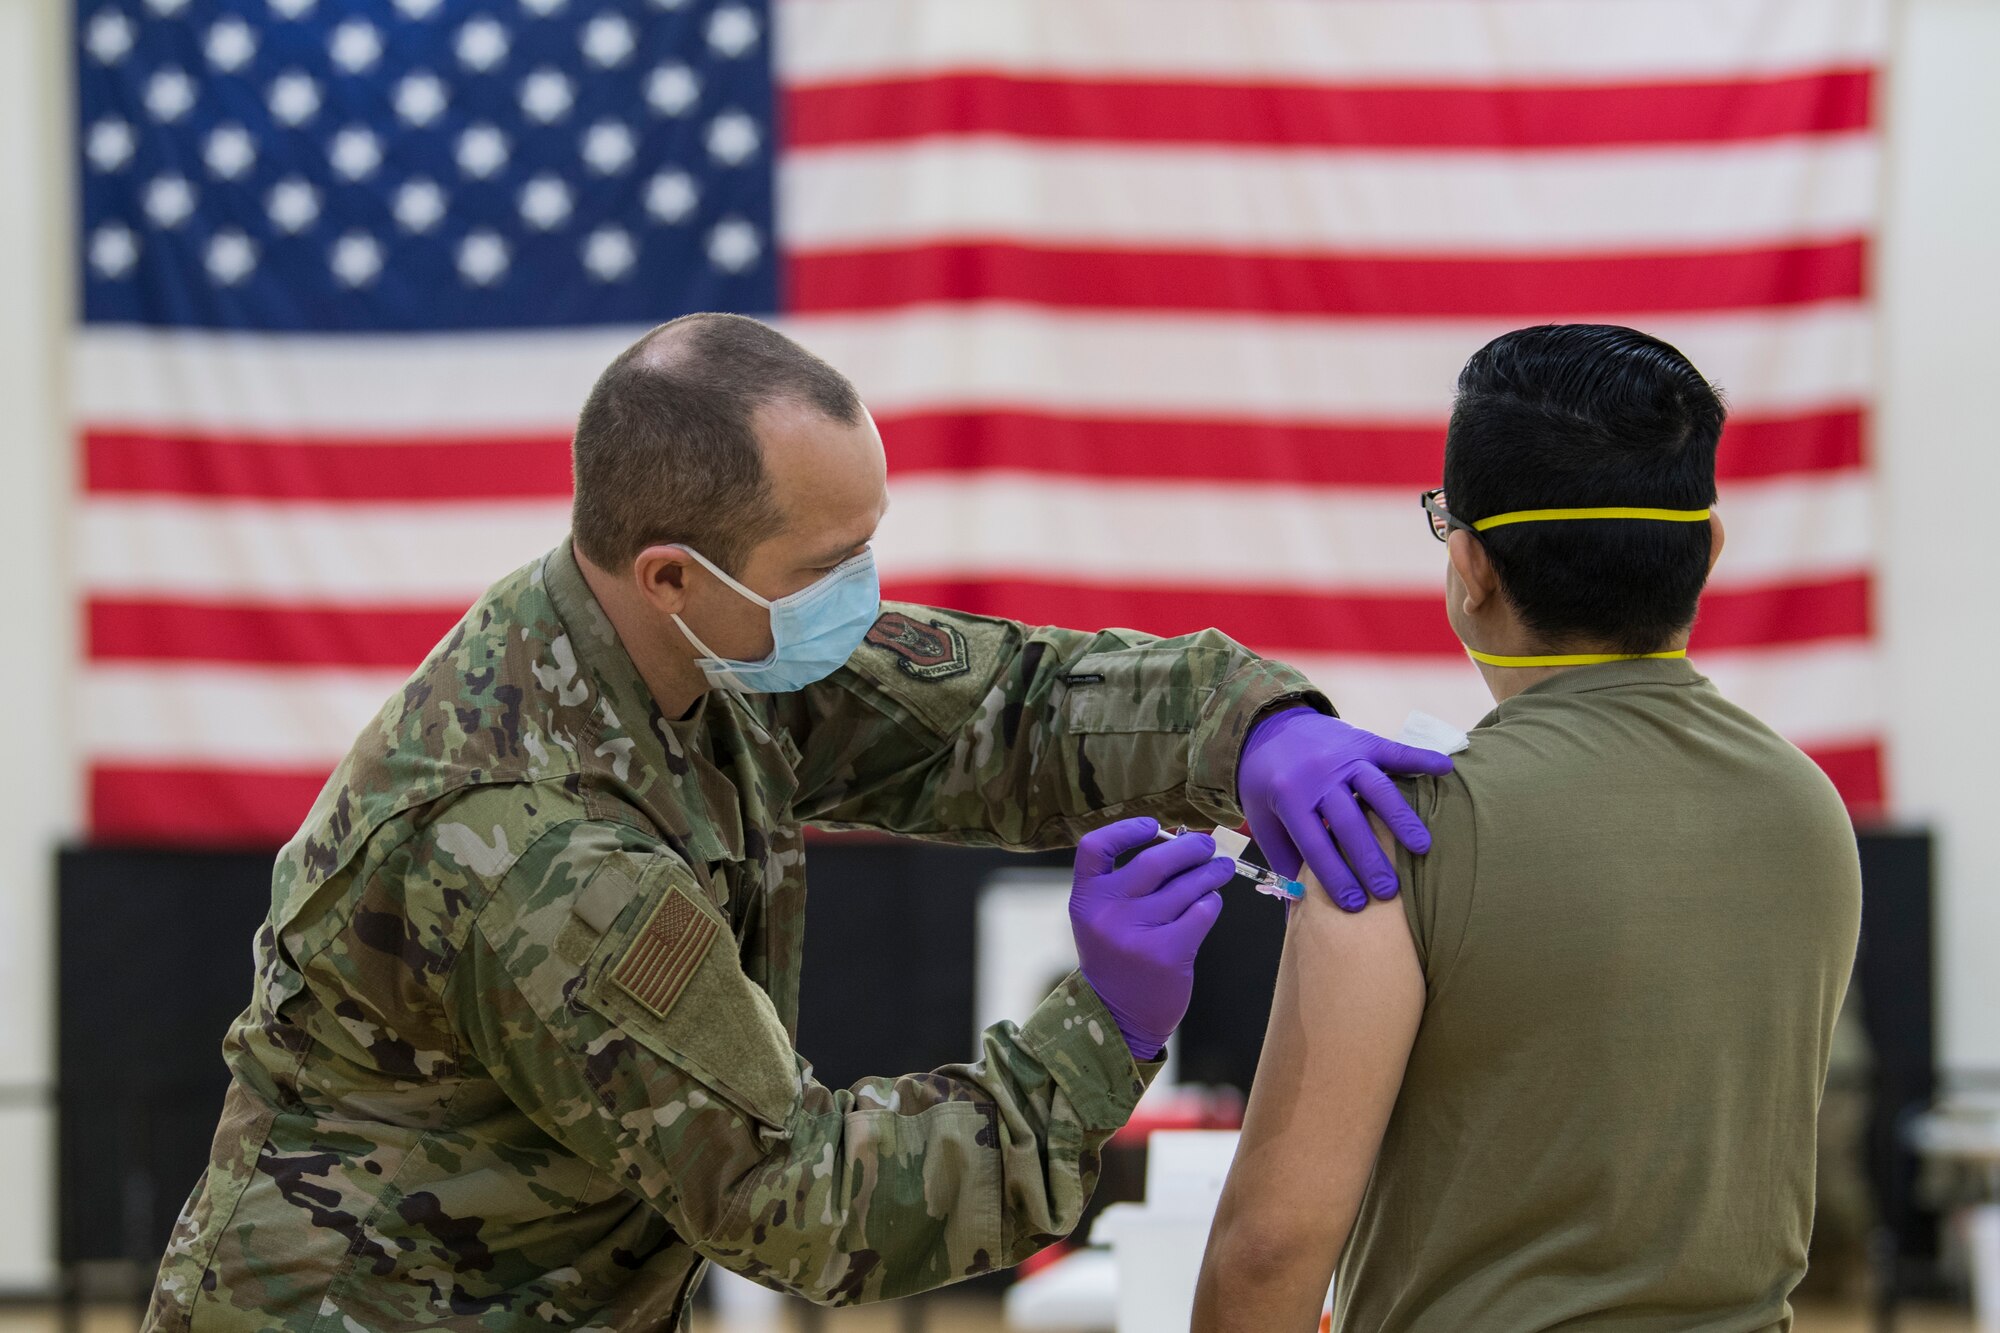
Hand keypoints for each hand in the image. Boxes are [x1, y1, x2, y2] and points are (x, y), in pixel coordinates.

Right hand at [1069, 817, 1231, 1059]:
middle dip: (1189, 848)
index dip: (1124, 830)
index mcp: (1085, 900)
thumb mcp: (1104, 920)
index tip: (1154, 826)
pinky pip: (1201, 912)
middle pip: (1154, 861)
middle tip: (1207, 846)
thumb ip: (1128, 885)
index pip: (1094, 848)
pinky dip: (1211, 903)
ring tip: (1221, 869)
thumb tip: (1180, 843)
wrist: (1117, 1019)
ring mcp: (1136, 933)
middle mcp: (1107, 913)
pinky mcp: (1167, 953)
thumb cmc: (1118, 959)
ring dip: (1210, 873)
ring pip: (1185, 886)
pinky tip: (1211, 903)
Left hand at [1238, 707, 1454, 911]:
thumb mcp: (1263, 820)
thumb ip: (1283, 861)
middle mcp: (1318, 775)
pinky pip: (1394, 751)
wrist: (1268, 727)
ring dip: (1400, 819)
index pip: (1315, 843)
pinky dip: (1420, 759)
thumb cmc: (1268, 784)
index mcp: (1288, 797)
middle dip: (1369, 859)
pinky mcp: (1363, 740)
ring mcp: (1344, 755)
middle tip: (1390, 892)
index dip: (1334, 875)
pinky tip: (1446, 768)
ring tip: (1423, 848)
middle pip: (1348, 821)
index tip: (1355, 905)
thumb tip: (1295, 914)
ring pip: (1376, 789)